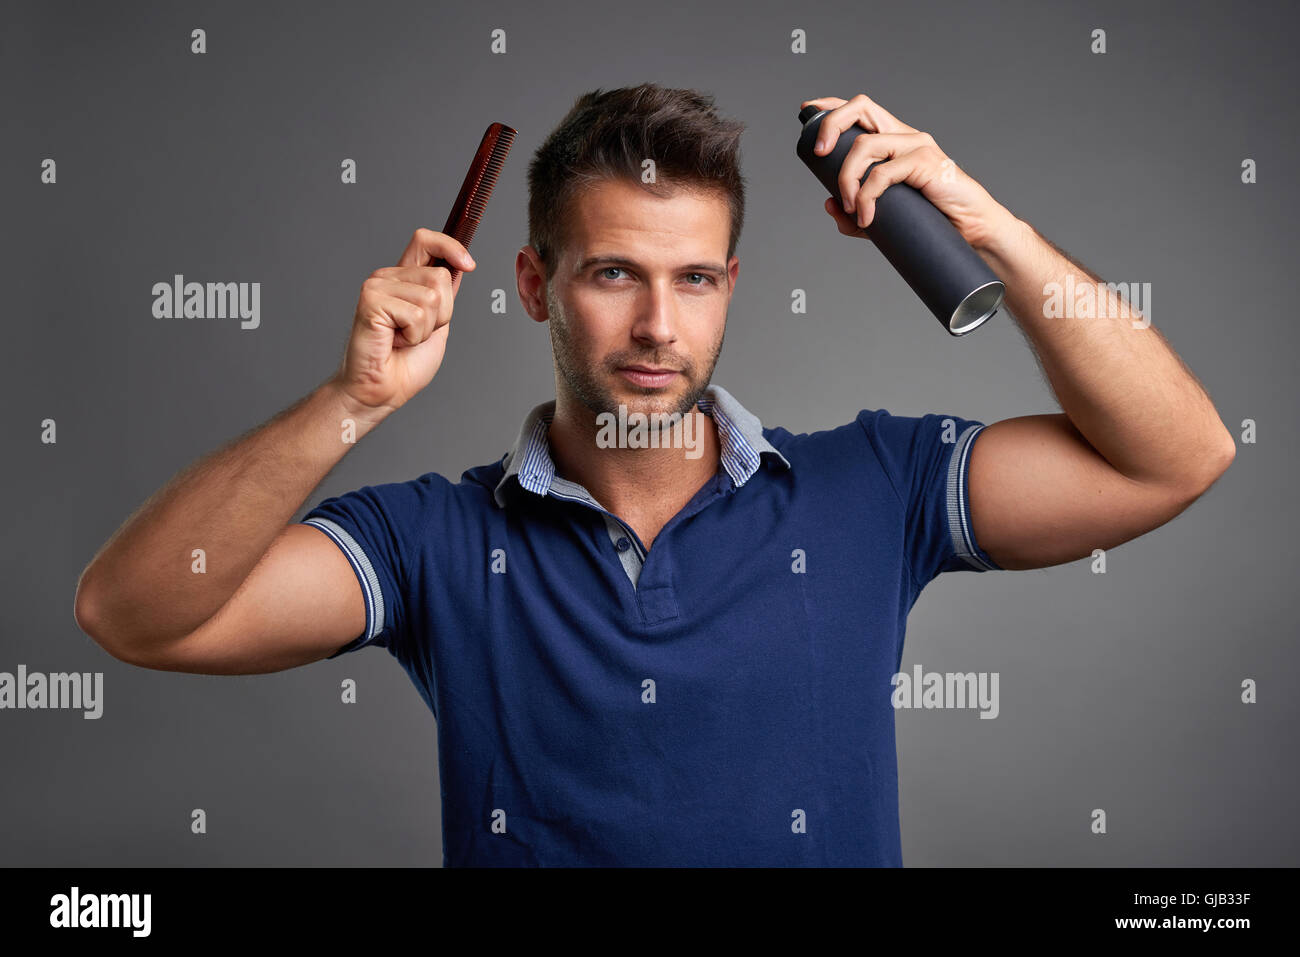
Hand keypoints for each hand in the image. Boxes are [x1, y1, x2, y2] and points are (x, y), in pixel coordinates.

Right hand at [333, 227, 475, 414]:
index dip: (450, 245)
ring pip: (432, 297)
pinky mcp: (371, 300)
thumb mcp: (436, 324)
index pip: (425, 241)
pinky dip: (413, 336)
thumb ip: (443, 295)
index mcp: (403, 279)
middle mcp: (388, 277)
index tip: (469, 264)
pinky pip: (417, 314)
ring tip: (404, 339)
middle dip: (442, 313)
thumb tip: (459, 267)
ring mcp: (377, 286)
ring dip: (427, 328)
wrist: (381, 391)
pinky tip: (395, 342)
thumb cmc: (405, 364)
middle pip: (440, 276)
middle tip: (415, 333)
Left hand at [801, 93, 1011, 248]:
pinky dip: (867, 196)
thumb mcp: (884, 219)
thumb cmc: (931, 221)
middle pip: (861, 107)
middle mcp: (904, 136)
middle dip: (831, 124)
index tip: (808, 109)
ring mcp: (916, 146)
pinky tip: (866, 217)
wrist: (971, 232)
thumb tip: (829, 205)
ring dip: (847, 178)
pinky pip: (882, 173)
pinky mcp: (925, 162)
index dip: (832, 106)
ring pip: (865, 145)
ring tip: (852, 209)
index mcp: (894, 141)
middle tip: (820, 155)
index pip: (860, 110)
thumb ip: (855, 212)